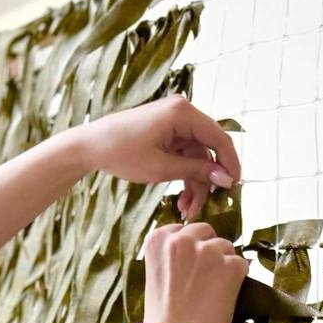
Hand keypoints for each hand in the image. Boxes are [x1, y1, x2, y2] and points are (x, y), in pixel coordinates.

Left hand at [76, 94, 241, 219]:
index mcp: (182, 113)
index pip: (219, 139)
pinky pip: (184, 155)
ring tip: (186, 210)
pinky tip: (181, 199)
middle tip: (202, 208)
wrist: (88, 147)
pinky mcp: (166, 132)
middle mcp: (182, 112)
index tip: (234, 188)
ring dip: (194, 183)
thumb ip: (196, 171)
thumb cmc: (120, 153)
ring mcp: (174, 122)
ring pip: (196, 157)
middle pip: (207, 150)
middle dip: (206, 181)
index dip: (230, 164)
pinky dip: (184, 175)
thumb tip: (226, 178)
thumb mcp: (161, 167)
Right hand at [140, 220, 248, 322]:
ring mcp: (208, 250)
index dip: (188, 248)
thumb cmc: (163, 314)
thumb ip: (172, 255)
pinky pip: (241, 264)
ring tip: (211, 290)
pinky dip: (236, 279)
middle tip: (203, 277)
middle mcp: (182, 238)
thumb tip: (197, 248)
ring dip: (223, 264)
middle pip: (206, 231)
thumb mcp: (157, 273)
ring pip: (225, 247)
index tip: (185, 267)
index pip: (183, 229)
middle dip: (208, 249)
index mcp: (158, 239)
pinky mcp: (231, 266)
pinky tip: (222, 296)